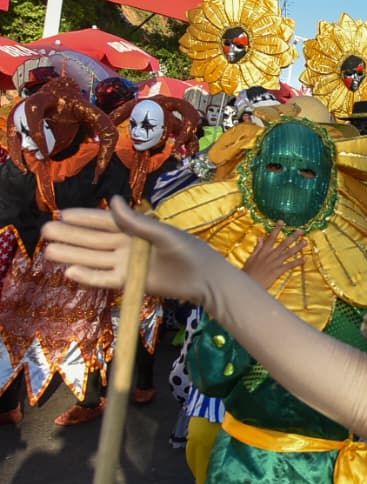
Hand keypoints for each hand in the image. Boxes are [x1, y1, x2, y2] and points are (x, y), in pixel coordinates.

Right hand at [41, 196, 228, 305]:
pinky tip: (69, 272)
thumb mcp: (163, 234)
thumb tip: (113, 200)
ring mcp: (125, 264)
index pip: (104, 222)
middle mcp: (125, 246)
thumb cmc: (188, 251)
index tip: (61, 213)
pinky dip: (88, 276)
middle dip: (70, 235)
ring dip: (73, 255)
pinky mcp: (128, 283)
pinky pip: (103, 278)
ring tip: (49, 252)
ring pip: (94, 258)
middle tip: (44, 231)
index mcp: (134, 229)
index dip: (83, 218)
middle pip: (93, 240)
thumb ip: (137, 222)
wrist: (204, 279)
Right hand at [243, 223, 305, 288]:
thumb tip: (260, 236)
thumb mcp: (251, 257)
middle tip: (301, 231)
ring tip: (305, 242)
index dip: (277, 229)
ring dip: (298, 247)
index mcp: (264, 251)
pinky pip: (290, 265)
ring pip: (289, 252)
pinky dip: (298, 262)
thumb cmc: (249, 272)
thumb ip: (258, 247)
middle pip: (284, 243)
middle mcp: (271, 254)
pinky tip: (305, 259)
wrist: (249, 284)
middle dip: (293, 236)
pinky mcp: (278, 271)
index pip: (271, 237)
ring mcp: (276, 262)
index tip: (282, 221)